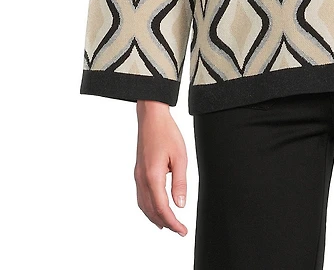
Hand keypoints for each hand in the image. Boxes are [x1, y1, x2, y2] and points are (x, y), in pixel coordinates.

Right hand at [134, 100, 187, 235]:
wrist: (151, 117)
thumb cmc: (167, 133)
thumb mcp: (180, 157)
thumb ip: (180, 183)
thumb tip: (181, 205)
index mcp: (153, 176)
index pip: (162, 208)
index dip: (173, 222)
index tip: (182, 230)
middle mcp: (142, 178)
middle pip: (151, 210)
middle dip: (165, 223)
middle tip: (179, 230)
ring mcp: (138, 175)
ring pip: (143, 205)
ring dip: (155, 217)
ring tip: (168, 224)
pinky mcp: (138, 171)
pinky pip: (141, 196)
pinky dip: (148, 207)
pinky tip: (156, 208)